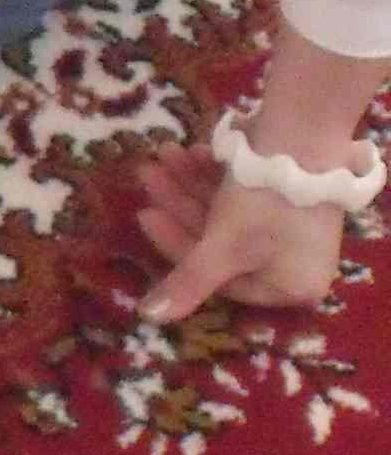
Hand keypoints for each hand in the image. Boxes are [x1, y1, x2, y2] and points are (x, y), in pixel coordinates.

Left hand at [134, 145, 346, 321]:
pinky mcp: (290, 197)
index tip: (144, 212)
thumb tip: (148, 318)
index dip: (174, 243)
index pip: (218, 276)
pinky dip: (216, 175)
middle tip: (148, 172)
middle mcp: (295, 262)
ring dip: (191, 182)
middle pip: (218, 240)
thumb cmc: (266, 204)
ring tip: (166, 152)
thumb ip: (187, 282)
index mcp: (290, 287)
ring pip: (228, 212)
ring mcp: (293, 228)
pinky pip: (244, 195)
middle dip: (179, 202)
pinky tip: (194, 150)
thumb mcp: (222, 247)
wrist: (310, 136)